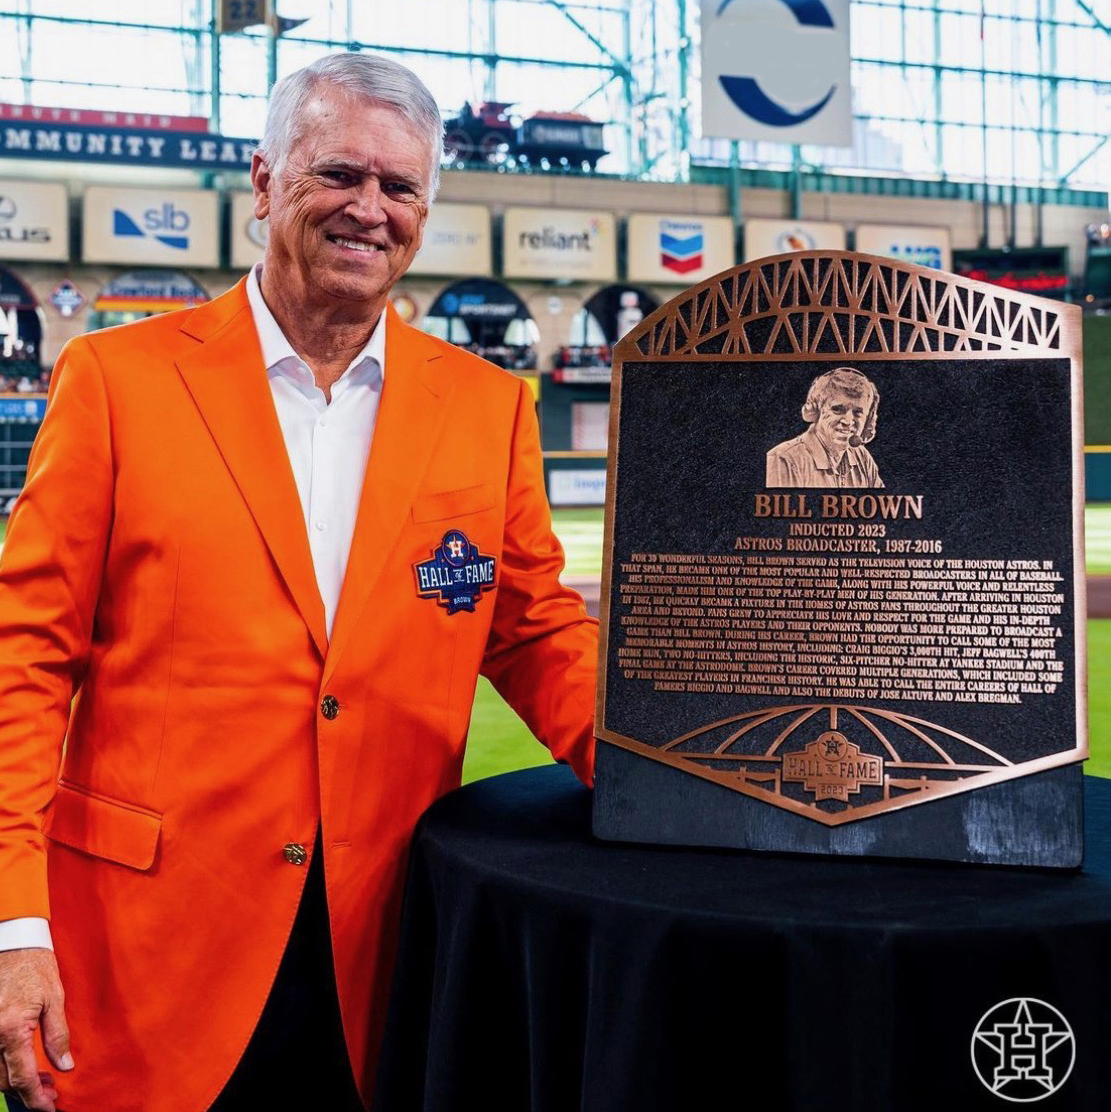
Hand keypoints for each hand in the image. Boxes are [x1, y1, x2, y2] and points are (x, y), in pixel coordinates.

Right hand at [0, 949, 72, 1111]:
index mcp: (12, 1029)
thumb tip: (65, 1067)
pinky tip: (24, 1066)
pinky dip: (5, 1067)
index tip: (49, 1108)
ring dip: (16, 1083)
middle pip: (4, 1081)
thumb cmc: (36, 967)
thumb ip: (58, 1036)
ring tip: (42, 1082)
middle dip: (27, 1093)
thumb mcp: (55, 998)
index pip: (21, 1078)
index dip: (35, 1098)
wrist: (13, 944)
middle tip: (51, 1093)